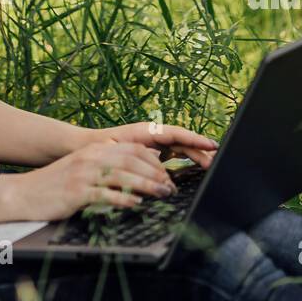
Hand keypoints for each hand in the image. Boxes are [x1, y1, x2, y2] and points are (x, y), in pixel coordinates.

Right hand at [7, 138, 182, 222]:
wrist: (23, 193)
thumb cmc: (55, 185)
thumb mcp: (81, 168)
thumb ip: (105, 165)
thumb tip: (134, 168)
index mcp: (94, 151)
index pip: (132, 149)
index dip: (153, 161)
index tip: (167, 173)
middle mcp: (90, 158)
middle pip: (132, 160)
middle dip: (156, 173)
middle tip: (170, 187)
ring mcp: (83, 174)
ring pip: (123, 175)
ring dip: (147, 185)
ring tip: (163, 195)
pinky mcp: (76, 192)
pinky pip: (105, 194)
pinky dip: (124, 198)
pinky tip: (136, 204)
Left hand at [86, 121, 217, 170]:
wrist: (84, 147)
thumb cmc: (99, 148)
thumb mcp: (118, 152)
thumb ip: (137, 157)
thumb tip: (159, 164)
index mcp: (147, 131)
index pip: (177, 133)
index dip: (196, 140)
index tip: (212, 145)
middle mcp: (153, 135)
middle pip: (183, 141)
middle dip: (200, 150)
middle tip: (217, 161)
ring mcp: (153, 142)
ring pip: (180, 148)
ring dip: (195, 156)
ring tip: (211, 166)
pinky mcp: (152, 151)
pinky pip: (173, 153)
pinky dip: (185, 159)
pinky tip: (194, 169)